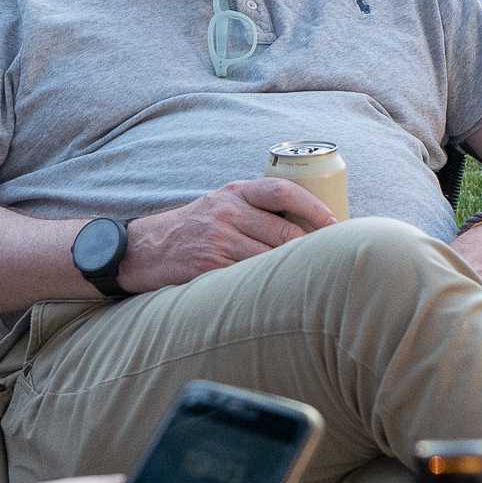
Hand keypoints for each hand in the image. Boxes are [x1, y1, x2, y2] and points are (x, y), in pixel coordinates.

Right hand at [120, 178, 336, 291]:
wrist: (145, 250)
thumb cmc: (194, 228)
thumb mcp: (222, 203)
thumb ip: (256, 207)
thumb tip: (310, 222)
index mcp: (234, 192)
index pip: (283, 191)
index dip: (315, 207)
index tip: (336, 223)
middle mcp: (227, 213)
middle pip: (285, 231)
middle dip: (311, 248)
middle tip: (328, 259)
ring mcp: (218, 242)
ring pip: (272, 259)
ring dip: (294, 271)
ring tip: (310, 279)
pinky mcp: (210, 270)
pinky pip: (251, 278)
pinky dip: (269, 287)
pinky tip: (281, 292)